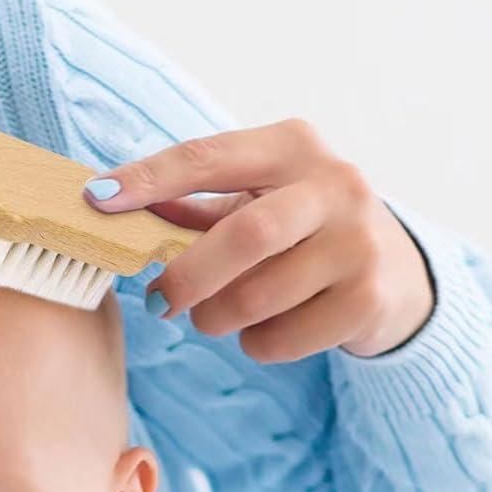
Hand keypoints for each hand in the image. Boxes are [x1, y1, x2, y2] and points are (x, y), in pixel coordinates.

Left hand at [83, 118, 433, 360]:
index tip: (96, 200)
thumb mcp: (255, 202)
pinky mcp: (367, 299)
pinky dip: (255, 344)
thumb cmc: (301, 232)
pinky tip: (265, 330)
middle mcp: (335, 185)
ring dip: (217, 318)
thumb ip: (191, 206)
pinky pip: (279, 338)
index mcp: (293, 147)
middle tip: (158, 302)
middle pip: (244, 235)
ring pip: (257, 297)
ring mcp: (358, 243)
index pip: (208, 157)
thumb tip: (110, 206)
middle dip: (187, 276)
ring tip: (216, 316)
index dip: (148, 180)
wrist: (395, 274)